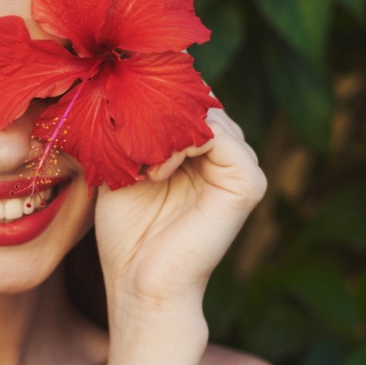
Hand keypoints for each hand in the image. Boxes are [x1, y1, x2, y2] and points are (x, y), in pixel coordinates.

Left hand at [93, 107, 266, 317]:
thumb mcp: (123, 166)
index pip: (189, 99)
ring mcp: (242, 168)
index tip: (117, 112)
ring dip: (166, 127)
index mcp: (203, 152)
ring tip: (139, 161)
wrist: (140, 284)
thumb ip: (133, 128)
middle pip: (201, 101)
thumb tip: (127, 80)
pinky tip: (157, 171)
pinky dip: (183, 143)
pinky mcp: (249, 183)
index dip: (154, 98)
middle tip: (125, 134)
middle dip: (159, 109)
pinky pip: (221, 136)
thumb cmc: (127, 233)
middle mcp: (228, 156)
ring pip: (209, 113)